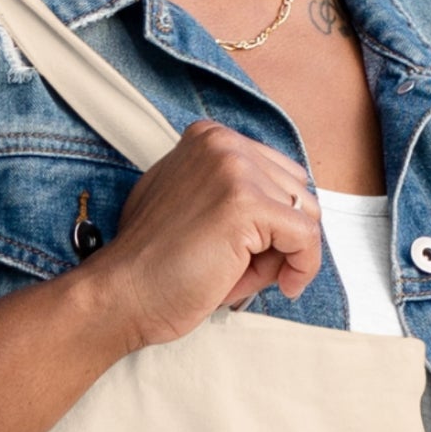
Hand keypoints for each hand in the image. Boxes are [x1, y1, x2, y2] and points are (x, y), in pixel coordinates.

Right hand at [88, 120, 320, 348]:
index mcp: (209, 137)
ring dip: (288, 251)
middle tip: (248, 265)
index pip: (279, 173)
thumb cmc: (155, 263)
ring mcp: (233, 169)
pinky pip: (307, 236)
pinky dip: (304, 267)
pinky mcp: (245, 204)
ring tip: (247, 272)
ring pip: (306, 213)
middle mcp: (222, 143)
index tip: (260, 249)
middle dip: (282, 233)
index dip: (276, 218)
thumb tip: (294, 213)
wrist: (122, 293)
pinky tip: (283, 285)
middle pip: (297, 189)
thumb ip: (237, 195)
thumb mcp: (196, 206)